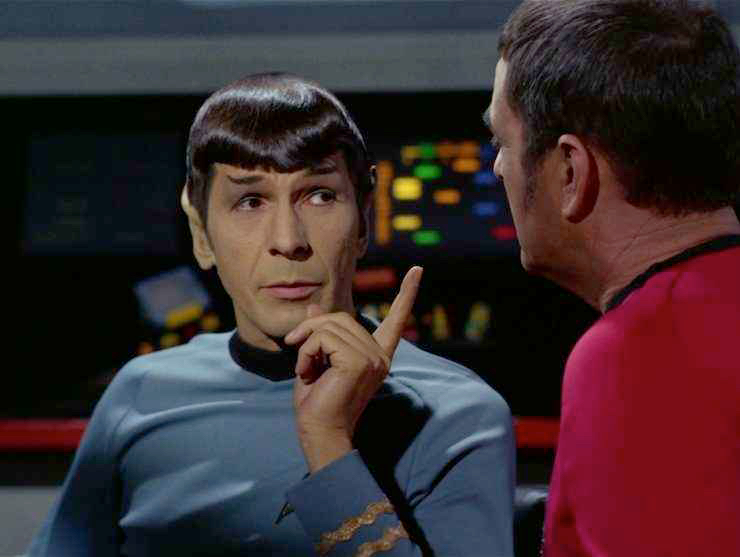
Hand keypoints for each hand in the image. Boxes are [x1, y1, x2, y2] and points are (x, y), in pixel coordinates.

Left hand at [284, 266, 422, 471]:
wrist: (319, 432)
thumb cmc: (317, 403)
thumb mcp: (316, 361)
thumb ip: (320, 335)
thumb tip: (314, 308)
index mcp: (376, 355)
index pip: (395, 320)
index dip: (406, 294)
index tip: (418, 270)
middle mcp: (380, 355)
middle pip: (339, 318)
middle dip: (310, 331)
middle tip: (296, 353)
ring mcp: (372, 358)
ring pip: (328, 326)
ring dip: (305, 345)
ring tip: (305, 370)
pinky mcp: (359, 362)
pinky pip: (322, 338)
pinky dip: (305, 353)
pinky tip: (306, 373)